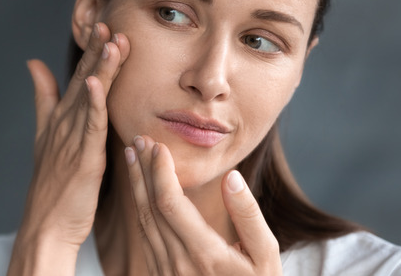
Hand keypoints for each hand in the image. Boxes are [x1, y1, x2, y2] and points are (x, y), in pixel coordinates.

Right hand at [7, 22, 129, 274]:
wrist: (46, 224)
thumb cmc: (51, 184)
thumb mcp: (45, 135)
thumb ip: (43, 98)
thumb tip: (33, 63)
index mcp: (61, 118)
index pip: (79, 77)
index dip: (90, 51)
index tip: (103, 25)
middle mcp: (65, 123)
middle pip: (84, 80)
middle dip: (96, 51)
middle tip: (107, 22)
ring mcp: (72, 139)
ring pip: (90, 97)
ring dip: (100, 68)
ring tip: (110, 41)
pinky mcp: (83, 158)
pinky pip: (90, 126)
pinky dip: (94, 103)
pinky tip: (97, 83)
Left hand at [125, 136, 280, 275]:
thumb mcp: (267, 255)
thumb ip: (249, 215)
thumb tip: (231, 178)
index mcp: (204, 253)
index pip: (170, 203)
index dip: (160, 171)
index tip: (159, 145)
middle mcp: (178, 263)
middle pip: (149, 207)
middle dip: (143, 170)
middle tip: (139, 139)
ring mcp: (166, 271)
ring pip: (142, 220)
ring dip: (136, 185)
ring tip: (133, 156)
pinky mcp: (160, 275)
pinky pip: (144, 235)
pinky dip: (140, 206)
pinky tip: (140, 189)